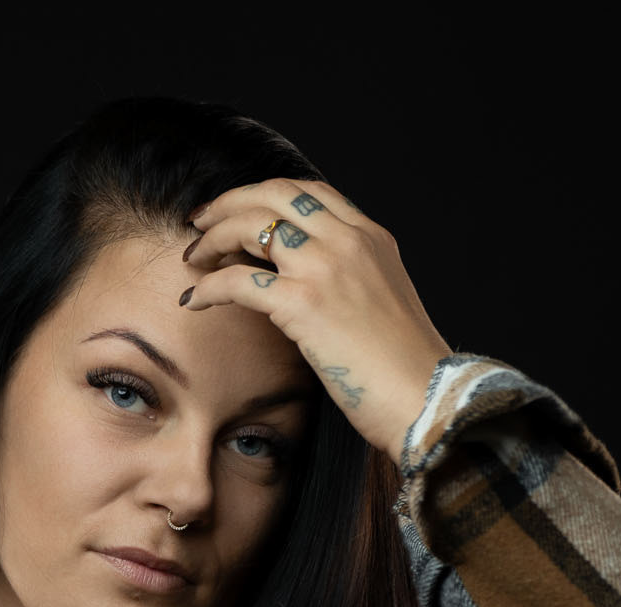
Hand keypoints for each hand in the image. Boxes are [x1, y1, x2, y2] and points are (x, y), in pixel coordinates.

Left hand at [179, 179, 449, 462]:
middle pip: (274, 196)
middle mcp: (348, 241)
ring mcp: (326, 268)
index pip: (309, 194)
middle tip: (200, 222)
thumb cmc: (407, 370)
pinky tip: (195, 299)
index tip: (238, 210)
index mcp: (371, 237)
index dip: (265, 196)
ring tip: (193, 257)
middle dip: (230, 203)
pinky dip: (210, 287)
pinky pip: (238, 281)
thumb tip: (320, 296)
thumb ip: (355, 284)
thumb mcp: (387, 306)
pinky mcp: (304, 304)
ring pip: (251, 227)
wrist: (428, 398)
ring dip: (213, 238)